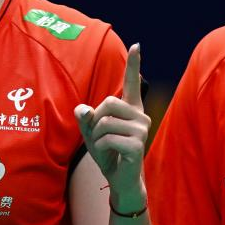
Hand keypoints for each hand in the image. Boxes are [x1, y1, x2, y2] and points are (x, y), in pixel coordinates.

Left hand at [75, 44, 150, 211]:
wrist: (121, 179)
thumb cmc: (108, 152)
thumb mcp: (91, 133)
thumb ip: (86, 118)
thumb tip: (82, 109)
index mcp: (130, 109)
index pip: (132, 82)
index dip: (134, 64)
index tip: (137, 44)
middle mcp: (140, 116)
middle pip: (108, 102)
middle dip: (96, 120)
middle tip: (100, 137)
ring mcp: (141, 130)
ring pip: (105, 122)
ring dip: (97, 137)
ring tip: (106, 149)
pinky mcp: (137, 144)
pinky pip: (108, 139)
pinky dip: (101, 148)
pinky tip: (111, 155)